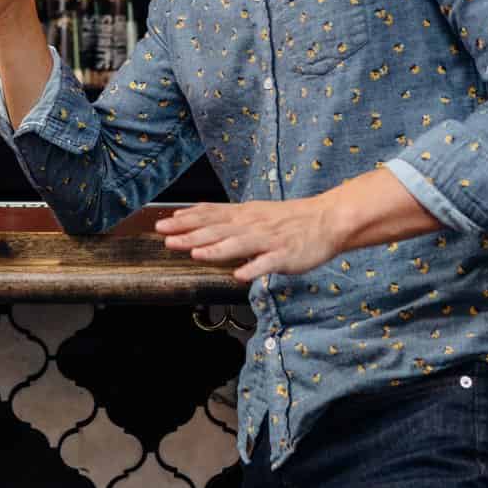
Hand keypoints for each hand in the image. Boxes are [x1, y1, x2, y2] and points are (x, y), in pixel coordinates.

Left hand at [154, 198, 344, 283]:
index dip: (185, 220)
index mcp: (243, 215)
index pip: (209, 215)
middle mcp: (252, 225)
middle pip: (217, 229)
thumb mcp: (252, 212)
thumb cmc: (286, 219)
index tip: (162, 224)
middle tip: (166, 237)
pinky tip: (240, 275)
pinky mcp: (285, 255)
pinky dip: (253, 268)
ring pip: (238, 244)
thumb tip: (189, 216)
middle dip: (190, 234)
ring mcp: (268, 240)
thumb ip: (224, 217)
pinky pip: (267, 263)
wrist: (326, 220)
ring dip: (216, 249)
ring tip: (195, 254)